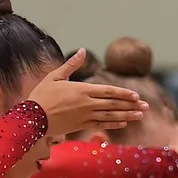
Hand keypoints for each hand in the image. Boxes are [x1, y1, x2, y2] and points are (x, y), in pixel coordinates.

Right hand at [25, 50, 145, 134]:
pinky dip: (113, 124)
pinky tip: (123, 123)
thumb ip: (71, 65)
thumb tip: (83, 51)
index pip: (108, 91)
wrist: (31, 119)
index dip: (123, 94)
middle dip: (131, 106)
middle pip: (113, 105)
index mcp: (82, 90)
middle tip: (146, 107)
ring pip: (110, 116)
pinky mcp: (80, 126)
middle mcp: (86, 104)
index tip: (136, 96)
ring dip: (127, 116)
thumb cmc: (41, 95)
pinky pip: (100, 125)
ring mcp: (84, 116)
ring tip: (140, 116)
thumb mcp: (55, 76)